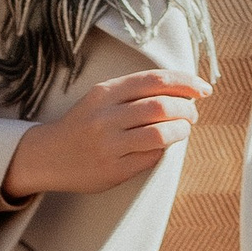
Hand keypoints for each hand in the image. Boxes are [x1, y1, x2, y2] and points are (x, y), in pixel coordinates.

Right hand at [0, 70, 209, 199]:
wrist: (47, 156)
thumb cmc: (84, 124)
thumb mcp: (102, 98)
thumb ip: (135, 92)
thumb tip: (184, 91)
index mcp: (105, 92)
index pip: (155, 80)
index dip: (186, 82)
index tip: (204, 88)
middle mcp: (106, 116)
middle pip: (162, 106)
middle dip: (187, 109)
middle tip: (192, 114)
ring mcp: (109, 145)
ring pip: (161, 133)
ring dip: (181, 130)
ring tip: (183, 130)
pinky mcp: (113, 170)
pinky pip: (151, 158)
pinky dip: (163, 151)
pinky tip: (160, 148)